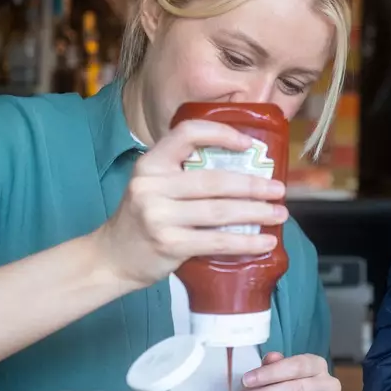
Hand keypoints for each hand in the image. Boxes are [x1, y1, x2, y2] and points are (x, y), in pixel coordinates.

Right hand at [93, 120, 287, 287]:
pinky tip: (266, 242)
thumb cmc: (143, 218)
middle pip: (214, 180)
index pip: (187, 134)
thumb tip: (245, 171)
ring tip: (279, 213)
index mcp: (150, 164)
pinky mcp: (169, 244)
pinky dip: (246, 242)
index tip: (248, 144)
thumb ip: (185, 175)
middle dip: (253, 185)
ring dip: (256, 212)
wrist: (111, 258)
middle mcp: (152, 186)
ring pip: (220, 212)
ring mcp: (159, 216)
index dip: (221, 133)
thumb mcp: (154, 185)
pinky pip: (217, 242)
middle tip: (279, 189)